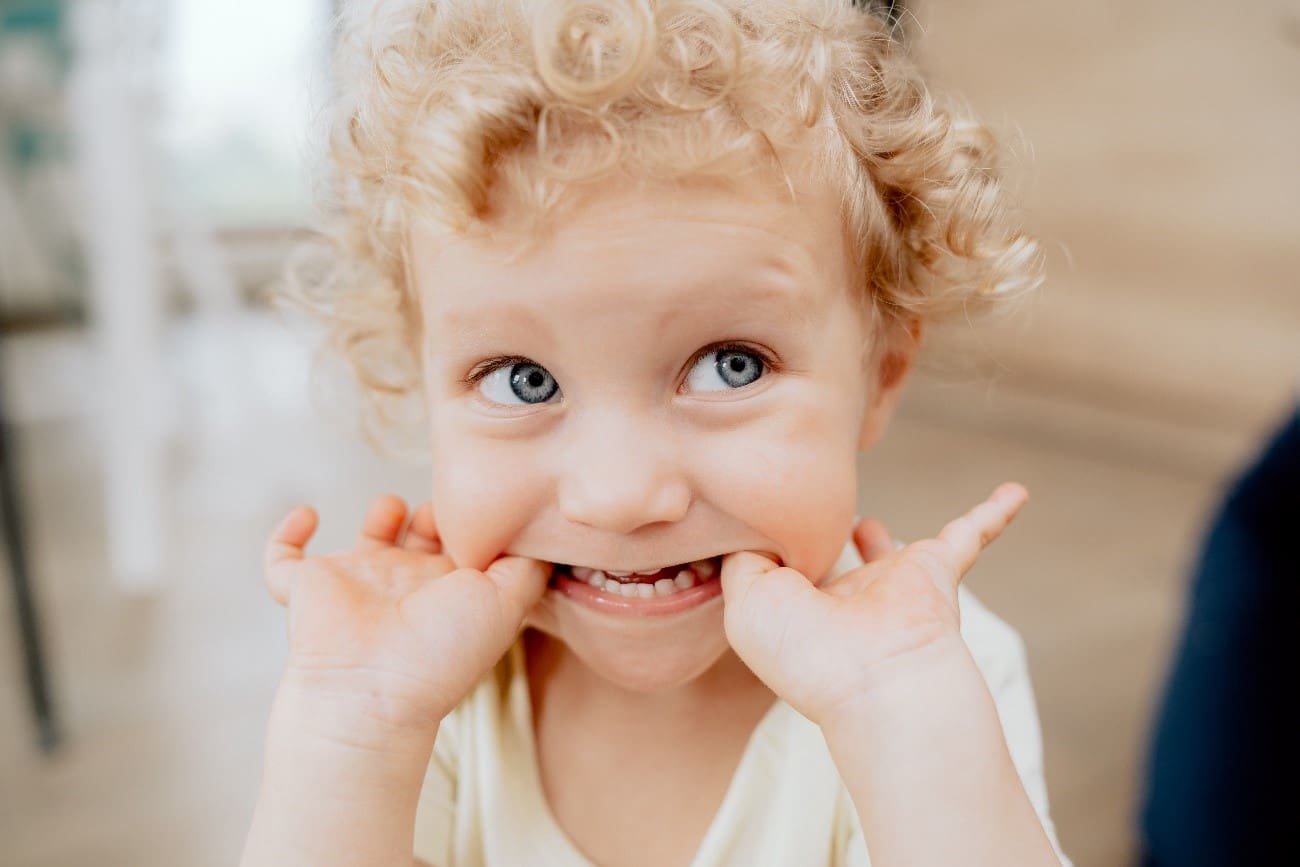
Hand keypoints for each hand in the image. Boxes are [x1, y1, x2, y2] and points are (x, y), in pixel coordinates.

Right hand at [263, 495, 549, 737]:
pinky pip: (283, 560)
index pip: (465, 550)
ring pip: (368, 543)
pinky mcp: (308, 587)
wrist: (372, 690)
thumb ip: (528, 567)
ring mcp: (356, 586)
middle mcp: (405, 586)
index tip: (483, 505)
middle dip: (433, 515)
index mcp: (449, 592)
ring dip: (380, 516)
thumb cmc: (443, 650)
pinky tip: (307, 514)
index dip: (474, 525)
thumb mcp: (508, 600)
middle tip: (440, 508)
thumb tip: (541, 538)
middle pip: (421, 541)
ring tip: (392, 507)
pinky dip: (287, 535)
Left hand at [719, 483, 1028, 726]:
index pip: (782, 576)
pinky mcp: (936, 571)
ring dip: (886, 543)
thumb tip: (750, 526)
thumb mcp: (746, 601)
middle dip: (815, 555)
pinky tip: (1016, 493)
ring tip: (867, 523)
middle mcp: (847, 600)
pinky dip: (993, 514)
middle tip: (799, 528)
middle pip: (831, 568)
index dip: (764, 552)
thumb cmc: (806, 649)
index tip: (742, 524)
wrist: (878, 680)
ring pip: (896, 556)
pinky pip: (972, 533)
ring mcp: (894, 587)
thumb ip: (742, 558)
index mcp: (802, 611)